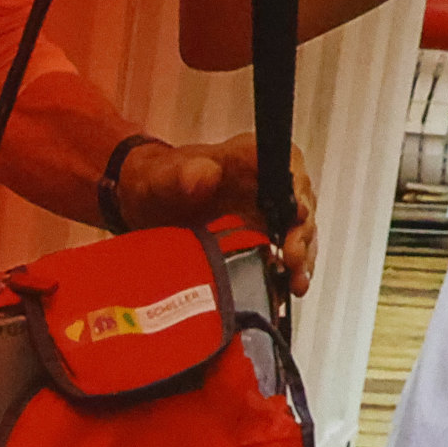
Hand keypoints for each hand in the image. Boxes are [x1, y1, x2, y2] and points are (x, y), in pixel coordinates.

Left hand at [110, 137, 318, 290]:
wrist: (146, 205)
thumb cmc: (157, 181)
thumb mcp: (163, 176)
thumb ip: (183, 173)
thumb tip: (206, 175)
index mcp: (248, 156)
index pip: (287, 164)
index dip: (297, 189)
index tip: (298, 212)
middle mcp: (264, 182)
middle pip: (299, 203)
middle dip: (302, 233)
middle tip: (291, 258)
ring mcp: (266, 211)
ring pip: (297, 232)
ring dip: (301, 258)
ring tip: (295, 282)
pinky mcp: (260, 237)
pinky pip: (282, 254)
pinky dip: (287, 273)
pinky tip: (286, 290)